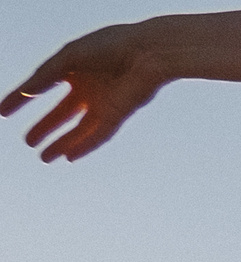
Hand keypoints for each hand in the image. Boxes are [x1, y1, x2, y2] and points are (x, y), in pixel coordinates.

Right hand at [6, 26, 165, 161]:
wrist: (148, 53)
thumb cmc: (110, 47)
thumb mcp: (69, 57)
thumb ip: (47, 74)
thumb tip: (27, 92)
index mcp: (75, 67)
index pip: (42, 85)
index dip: (21, 98)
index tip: (2, 111)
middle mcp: (89, 87)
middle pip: (62, 113)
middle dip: (45, 128)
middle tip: (27, 141)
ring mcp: (103, 102)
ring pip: (79, 129)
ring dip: (61, 143)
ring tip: (43, 157)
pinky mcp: (118, 115)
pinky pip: (98, 135)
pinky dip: (83, 146)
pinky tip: (69, 157)